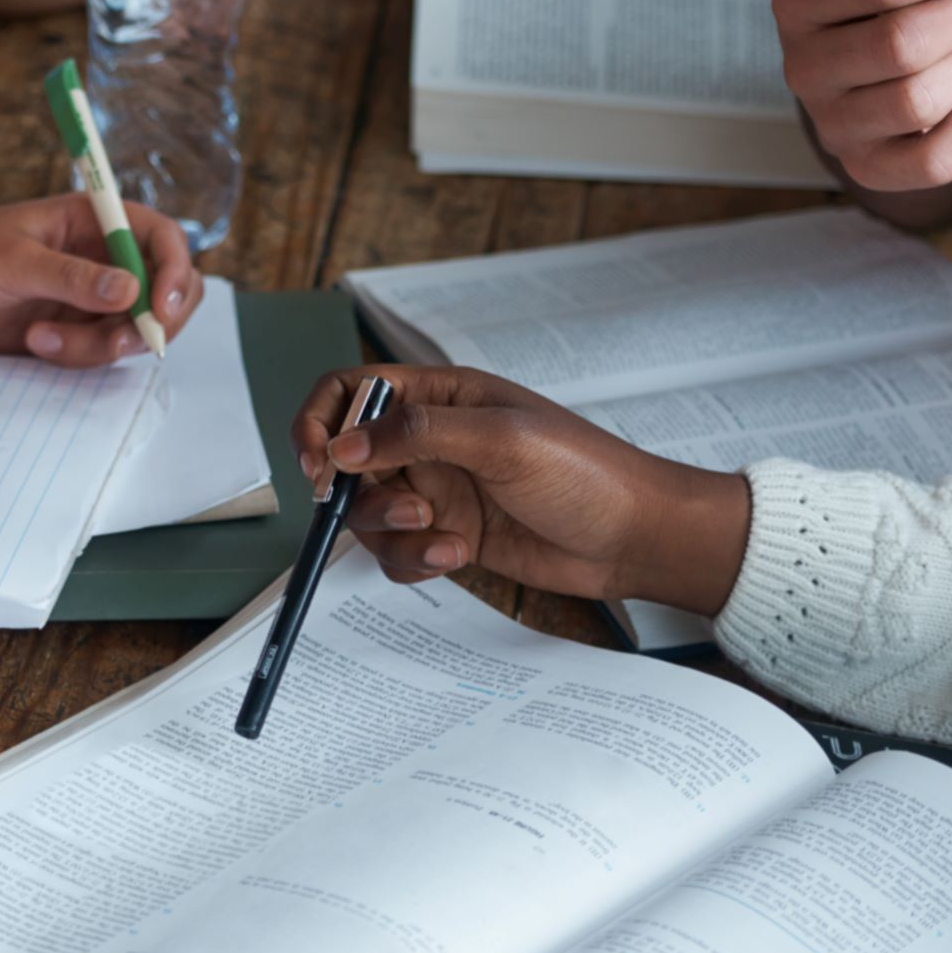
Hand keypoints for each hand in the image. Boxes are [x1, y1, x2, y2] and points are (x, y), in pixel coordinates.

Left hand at [0, 192, 203, 365]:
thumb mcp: (11, 261)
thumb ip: (70, 277)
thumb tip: (130, 290)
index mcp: (92, 219)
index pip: (161, 237)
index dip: (174, 271)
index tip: (161, 308)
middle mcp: (99, 256)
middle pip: (166, 288)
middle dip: (153, 321)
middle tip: (119, 343)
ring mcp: (88, 296)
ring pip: (133, 329)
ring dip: (101, 346)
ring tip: (43, 339)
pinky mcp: (71, 330)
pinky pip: (101, 352)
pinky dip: (79, 357)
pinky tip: (36, 342)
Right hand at [291, 366, 747, 613]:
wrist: (633, 536)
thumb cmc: (584, 471)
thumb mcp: (502, 439)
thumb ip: (418, 435)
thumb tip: (342, 445)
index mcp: (440, 396)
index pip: (350, 391)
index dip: (320, 422)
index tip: (318, 464)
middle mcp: (430, 440)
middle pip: (347, 460)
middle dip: (355, 493)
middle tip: (402, 509)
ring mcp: (438, 489)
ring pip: (369, 513)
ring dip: (391, 532)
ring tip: (442, 536)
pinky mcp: (448, 534)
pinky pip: (398, 552)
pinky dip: (414, 560)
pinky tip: (457, 556)